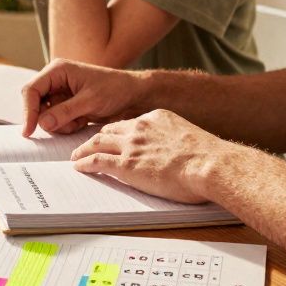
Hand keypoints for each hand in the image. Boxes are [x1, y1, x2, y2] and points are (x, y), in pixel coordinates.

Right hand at [21, 58, 148, 135]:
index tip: (29, 131)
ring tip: (80, 121)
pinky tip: (83, 121)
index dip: (28, 111)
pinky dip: (67, 126)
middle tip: (68, 125)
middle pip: (36, 105)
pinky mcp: (66, 106)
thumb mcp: (90, 101)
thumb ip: (65, 112)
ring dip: (60, 124)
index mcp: (58, 71)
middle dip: (49, 119)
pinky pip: (56, 121)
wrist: (133, 96)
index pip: (32, 90)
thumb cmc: (115, 89)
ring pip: (45, 116)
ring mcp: (60, 94)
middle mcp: (55, 81)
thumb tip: (42, 123)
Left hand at [70, 112, 226, 203]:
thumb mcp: (190, 139)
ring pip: (98, 142)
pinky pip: (97, 161)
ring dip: (84, 149)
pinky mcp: (126, 164)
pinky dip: (85, 163)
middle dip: (96, 137)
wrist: (209, 163)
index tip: (112, 137)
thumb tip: (178, 156)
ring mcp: (131, 145)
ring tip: (76, 156)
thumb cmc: (208, 158)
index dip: (118, 131)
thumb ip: (176, 142)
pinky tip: (79, 167)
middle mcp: (140, 127)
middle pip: (109, 129)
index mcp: (157, 118)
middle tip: (87, 145)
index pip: (129, 123)